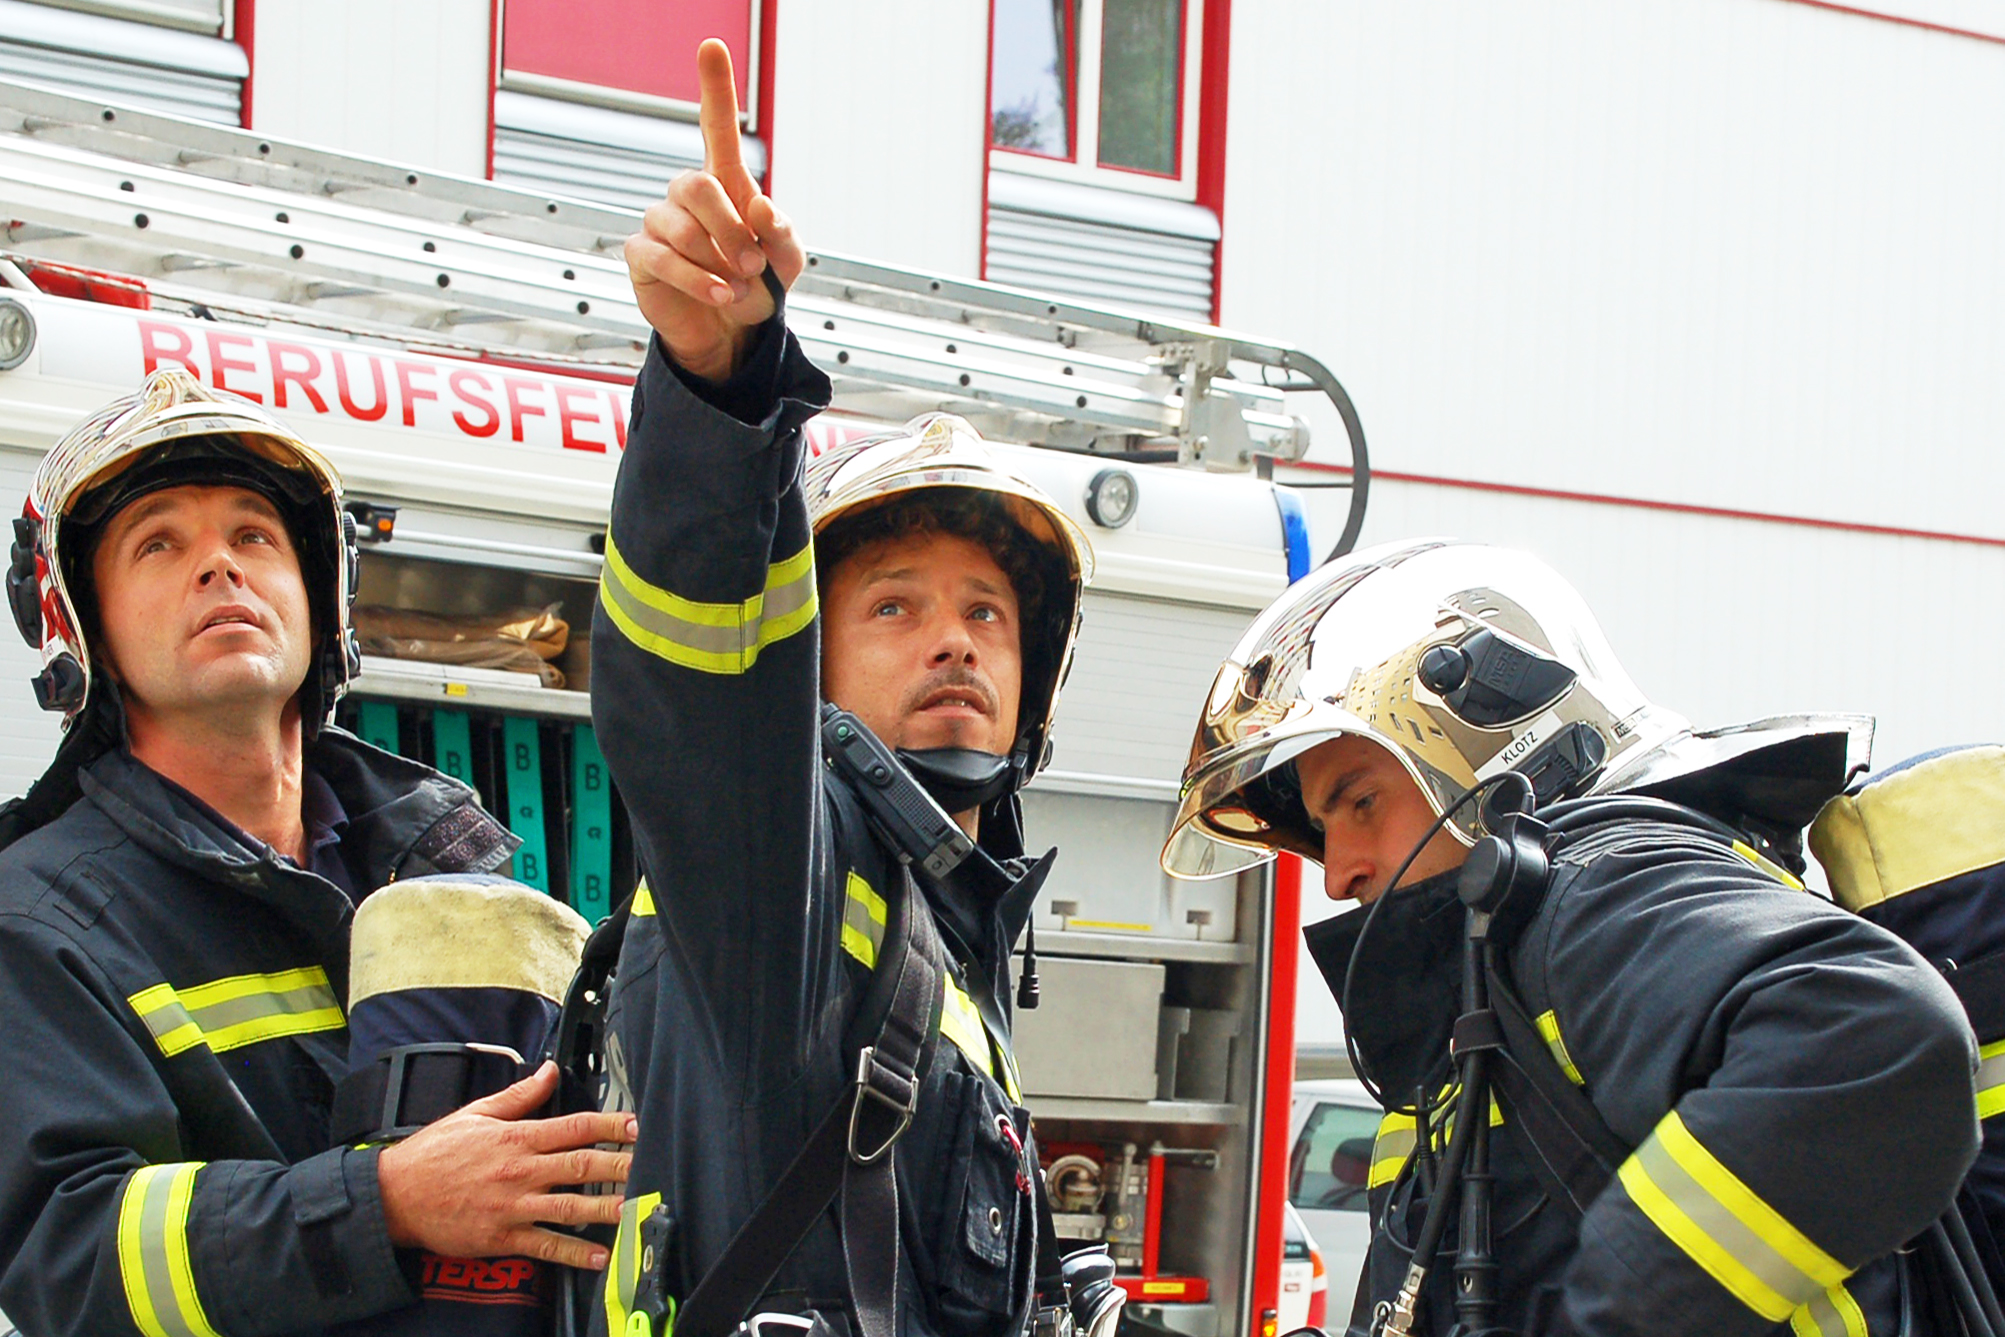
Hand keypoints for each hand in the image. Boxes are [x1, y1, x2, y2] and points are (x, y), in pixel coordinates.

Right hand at [375, 1060, 636, 1269]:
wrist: (395, 1196)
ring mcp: (513, 1206)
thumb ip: (519, 1095)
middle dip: (620, 1166)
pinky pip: (544, 1245)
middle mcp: (520, 1171)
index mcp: (517, 1137)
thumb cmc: (433, 1154)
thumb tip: (550, 1071)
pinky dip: (572, 1252)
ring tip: (636, 1211)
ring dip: (607, 1209)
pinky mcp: (502, 1237)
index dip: (610, 1126)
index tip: (636, 1126)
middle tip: (651, 1166)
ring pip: (570, 1207)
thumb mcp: (475, 1114)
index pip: (575, 1127)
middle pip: (582, 1166)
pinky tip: (597, 1256)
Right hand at [626, 39, 805, 381]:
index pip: (716, 128)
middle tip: (753, 262)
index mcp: (725, 184)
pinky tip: (719, 294)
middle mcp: (687, 197)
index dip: (715, 89)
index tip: (712, 47)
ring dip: (716, 259)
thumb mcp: (787, 261)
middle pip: (697, 184)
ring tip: (738, 285)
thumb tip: (760, 205)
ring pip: (678, 224)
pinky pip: (662, 257)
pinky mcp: (642, 256)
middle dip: (729, 226)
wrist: (733, 334)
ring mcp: (660, 224)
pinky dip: (696, 278)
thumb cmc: (759, 286)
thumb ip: (782, 232)